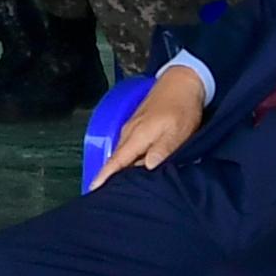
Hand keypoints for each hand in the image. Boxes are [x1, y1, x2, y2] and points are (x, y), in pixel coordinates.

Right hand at [93, 65, 207, 186]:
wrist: (182, 81)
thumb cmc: (181, 107)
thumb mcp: (177, 131)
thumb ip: (162, 150)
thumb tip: (148, 168)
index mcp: (137, 136)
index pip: (117, 161)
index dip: (104, 176)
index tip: (92, 189)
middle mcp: (130, 132)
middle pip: (117, 159)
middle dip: (110, 176)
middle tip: (108, 194)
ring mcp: (134, 127)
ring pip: (124, 153)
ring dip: (121, 168)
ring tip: (121, 184)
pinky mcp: (140, 125)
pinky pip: (130, 146)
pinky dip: (129, 157)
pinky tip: (136, 165)